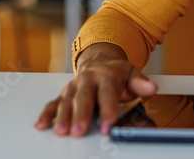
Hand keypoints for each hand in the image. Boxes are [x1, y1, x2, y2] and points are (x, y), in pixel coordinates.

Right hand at [34, 43, 157, 136]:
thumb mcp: (132, 74)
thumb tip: (152, 88)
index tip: (108, 125)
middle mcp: (87, 80)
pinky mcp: (63, 94)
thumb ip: (141, 83)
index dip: (108, 110)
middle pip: (83, 98)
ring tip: (61, 131)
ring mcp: (74, 87)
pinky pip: (53, 103)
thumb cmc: (115, 73)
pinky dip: (46, 114)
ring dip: (62, 117)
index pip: (107, 93)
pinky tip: (41, 124)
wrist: (98, 61)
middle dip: (80, 115)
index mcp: (106, 75)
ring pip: (66, 101)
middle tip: (79, 131)